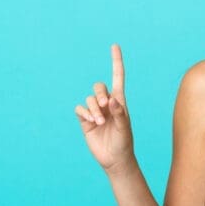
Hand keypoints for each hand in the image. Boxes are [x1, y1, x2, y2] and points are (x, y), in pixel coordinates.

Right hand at [74, 44, 134, 174]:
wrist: (115, 159)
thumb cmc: (124, 143)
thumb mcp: (125, 129)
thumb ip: (120, 114)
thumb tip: (113, 100)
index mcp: (120, 102)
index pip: (118, 77)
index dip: (116, 62)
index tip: (115, 46)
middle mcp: (107, 104)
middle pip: (99, 87)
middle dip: (99, 93)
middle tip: (105, 106)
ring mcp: (96, 112)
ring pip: (89, 99)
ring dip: (93, 108)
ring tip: (99, 121)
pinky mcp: (85, 120)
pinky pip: (80, 109)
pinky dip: (84, 112)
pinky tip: (91, 121)